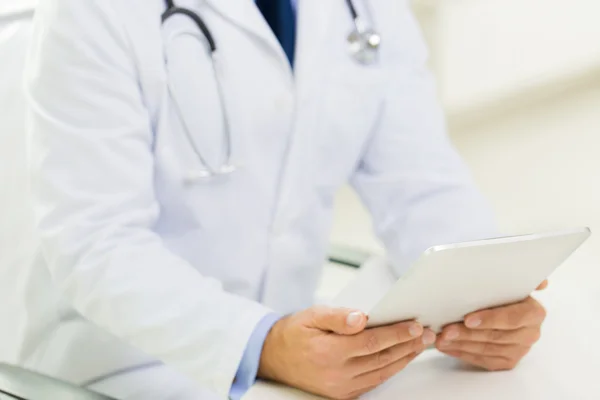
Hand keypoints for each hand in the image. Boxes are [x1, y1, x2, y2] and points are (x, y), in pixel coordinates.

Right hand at [258, 306, 435, 398]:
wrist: (274, 358)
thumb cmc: (294, 333)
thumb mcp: (312, 315)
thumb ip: (337, 316)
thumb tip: (361, 317)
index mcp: (329, 351)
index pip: (372, 342)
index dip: (396, 333)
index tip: (415, 325)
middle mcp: (337, 373)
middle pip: (382, 358)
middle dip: (408, 345)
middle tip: (427, 334)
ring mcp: (341, 387)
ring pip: (382, 372)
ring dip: (404, 358)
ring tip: (420, 345)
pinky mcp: (342, 394)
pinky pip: (373, 382)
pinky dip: (391, 370)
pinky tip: (401, 359)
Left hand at [435, 281, 547, 370]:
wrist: (497, 306)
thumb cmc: (499, 293)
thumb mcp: (507, 282)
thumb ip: (518, 279)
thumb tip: (542, 283)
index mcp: (534, 312)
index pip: (513, 318)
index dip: (490, 319)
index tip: (468, 319)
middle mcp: (530, 333)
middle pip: (496, 336)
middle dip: (468, 334)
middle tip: (446, 330)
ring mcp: (519, 349)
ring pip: (487, 349)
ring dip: (461, 344)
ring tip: (441, 339)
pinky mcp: (507, 361)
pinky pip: (483, 360)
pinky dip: (462, 353)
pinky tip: (447, 347)